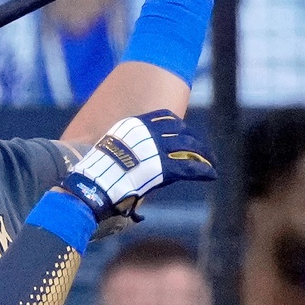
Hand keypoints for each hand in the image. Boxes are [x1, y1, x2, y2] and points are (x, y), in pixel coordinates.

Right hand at [56, 110, 215, 229]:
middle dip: (194, 140)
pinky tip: (211, 175)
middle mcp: (148, 134)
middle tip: (203, 149)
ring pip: (189, 147)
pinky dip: (203, 170)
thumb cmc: (94, 176)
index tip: (184, 131)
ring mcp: (157, 150)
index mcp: (134, 126)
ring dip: (204, 154)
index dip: (178, 125)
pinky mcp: (164, 168)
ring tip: (212, 162)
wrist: (92, 187)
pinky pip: (190, 166)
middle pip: (180, 131)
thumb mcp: (108, 152)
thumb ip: (123, 150)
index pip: (163, 117)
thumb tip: (127, 160)